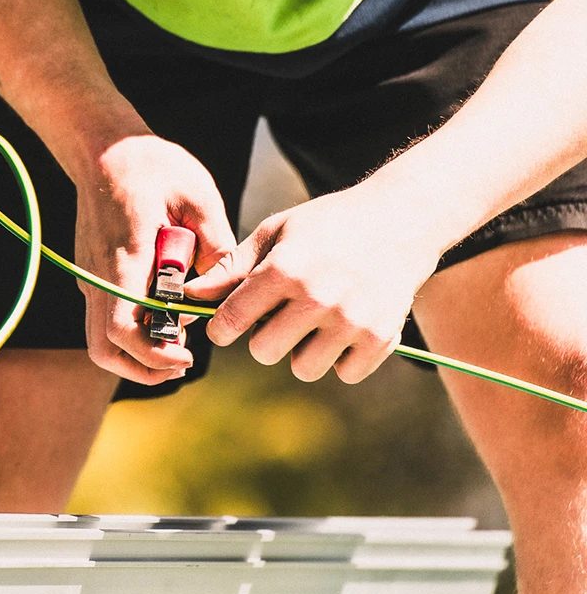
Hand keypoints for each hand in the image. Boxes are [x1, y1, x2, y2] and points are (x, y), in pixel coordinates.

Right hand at [73, 134, 236, 384]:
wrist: (103, 148)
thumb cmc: (152, 165)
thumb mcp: (197, 196)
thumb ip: (216, 245)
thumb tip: (223, 289)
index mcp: (125, 258)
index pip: (122, 328)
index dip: (154, 354)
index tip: (188, 355)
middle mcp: (99, 275)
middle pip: (105, 349)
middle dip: (145, 368)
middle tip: (184, 363)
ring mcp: (91, 278)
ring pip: (102, 340)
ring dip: (138, 355)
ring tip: (179, 347)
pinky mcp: (92, 276)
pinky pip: (107, 318)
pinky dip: (133, 333)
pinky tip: (166, 318)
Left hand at [183, 185, 443, 383]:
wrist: (402, 220)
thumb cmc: (327, 224)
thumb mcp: (277, 232)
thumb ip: (233, 267)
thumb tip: (190, 295)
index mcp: (284, 269)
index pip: (232, 320)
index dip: (221, 328)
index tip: (224, 327)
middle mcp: (318, 298)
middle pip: (264, 352)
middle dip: (263, 339)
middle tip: (277, 319)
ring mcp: (352, 320)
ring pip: (304, 369)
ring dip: (302, 352)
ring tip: (312, 324)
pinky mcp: (381, 337)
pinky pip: (344, 374)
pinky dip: (341, 359)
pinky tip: (343, 331)